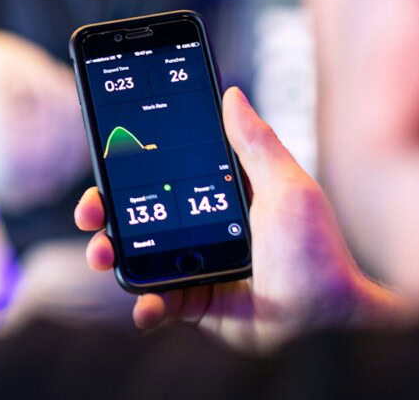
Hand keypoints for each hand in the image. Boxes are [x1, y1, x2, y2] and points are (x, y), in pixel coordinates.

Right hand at [75, 87, 402, 349]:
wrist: (328, 323)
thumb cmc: (319, 254)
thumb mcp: (288, 187)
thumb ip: (256, 143)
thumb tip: (232, 95)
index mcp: (219, 197)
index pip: (162, 175)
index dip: (127, 168)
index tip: (104, 159)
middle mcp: (200, 230)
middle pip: (135, 215)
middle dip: (102, 212)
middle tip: (90, 212)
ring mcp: (194, 269)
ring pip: (135, 258)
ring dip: (109, 255)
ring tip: (102, 255)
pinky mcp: (194, 307)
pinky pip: (157, 305)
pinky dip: (144, 306)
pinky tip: (147, 304)